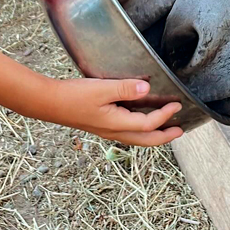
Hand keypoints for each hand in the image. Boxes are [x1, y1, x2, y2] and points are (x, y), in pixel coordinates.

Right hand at [43, 78, 183, 145]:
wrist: (50, 103)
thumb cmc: (73, 96)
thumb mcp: (101, 89)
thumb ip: (125, 88)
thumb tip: (147, 89)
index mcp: (117, 124)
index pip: (149, 124)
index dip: (165, 115)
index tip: (177, 104)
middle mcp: (114, 132)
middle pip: (146, 140)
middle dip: (165, 137)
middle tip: (179, 130)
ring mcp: (107, 131)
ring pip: (137, 139)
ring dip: (153, 136)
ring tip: (164, 128)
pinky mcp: (101, 126)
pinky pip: (128, 133)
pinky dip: (140, 131)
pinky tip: (138, 121)